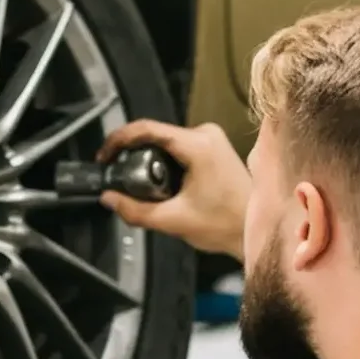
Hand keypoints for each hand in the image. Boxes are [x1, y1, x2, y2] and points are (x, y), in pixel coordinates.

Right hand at [96, 121, 248, 258]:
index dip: (118, 140)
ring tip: (147, 190)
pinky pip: (177, 147)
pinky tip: (164, 186)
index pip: (147, 129)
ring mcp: (211, 139)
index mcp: (198, 146)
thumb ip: (135, 210)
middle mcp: (205, 135)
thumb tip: (109, 198)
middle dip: (133, 157)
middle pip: (154, 136)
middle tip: (123, 181)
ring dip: (150, 162)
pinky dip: (164, 163)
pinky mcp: (213, 147)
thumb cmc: (224, 225)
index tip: (104, 156)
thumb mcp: (172, 221)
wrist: (255, 229)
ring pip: (164, 143)